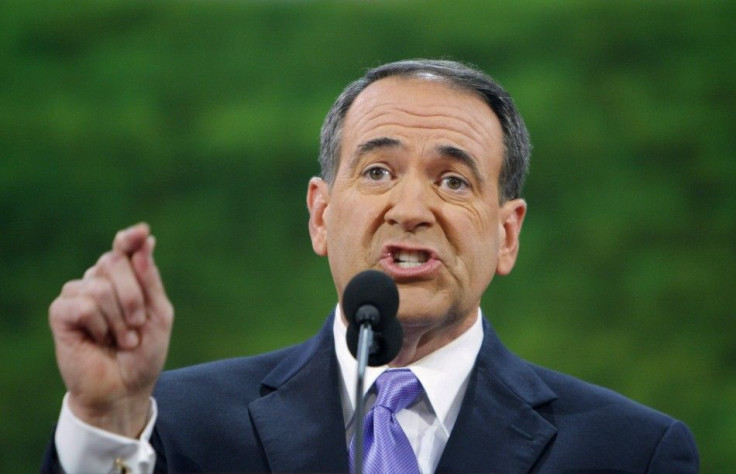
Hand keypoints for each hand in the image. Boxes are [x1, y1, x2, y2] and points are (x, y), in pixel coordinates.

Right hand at [49, 223, 173, 436]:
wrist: (124, 388)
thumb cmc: (143, 352)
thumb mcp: (159, 314)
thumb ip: (150, 278)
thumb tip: (145, 240)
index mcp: (125, 278)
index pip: (124, 248)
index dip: (130, 238)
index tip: (140, 232)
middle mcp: (99, 280)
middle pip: (114, 261)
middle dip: (134, 297)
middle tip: (137, 326)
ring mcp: (78, 294)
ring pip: (100, 285)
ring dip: (119, 319)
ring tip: (121, 339)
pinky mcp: (61, 312)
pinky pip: (83, 305)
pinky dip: (99, 325)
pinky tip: (98, 339)